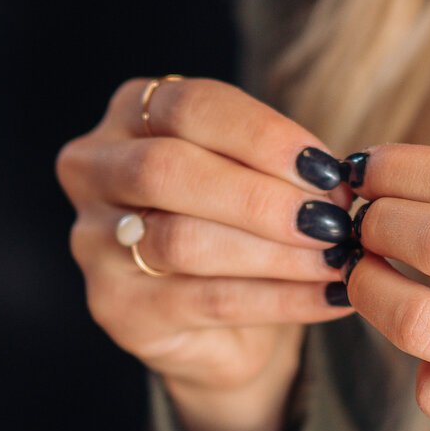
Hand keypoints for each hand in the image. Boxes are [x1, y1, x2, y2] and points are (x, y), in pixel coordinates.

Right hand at [55, 77, 358, 430]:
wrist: (218, 323)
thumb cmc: (239, 223)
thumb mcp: (254, 173)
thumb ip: (279, 164)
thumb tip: (335, 179)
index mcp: (130, 112)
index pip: (191, 107)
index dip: (263, 136)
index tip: (327, 168)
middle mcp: (94, 169)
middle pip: (168, 169)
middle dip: (260, 197)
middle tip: (331, 221)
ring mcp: (93, 242)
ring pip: (183, 240)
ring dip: (274, 252)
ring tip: (335, 259)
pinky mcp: (116, 308)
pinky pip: (206, 300)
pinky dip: (279, 299)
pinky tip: (329, 295)